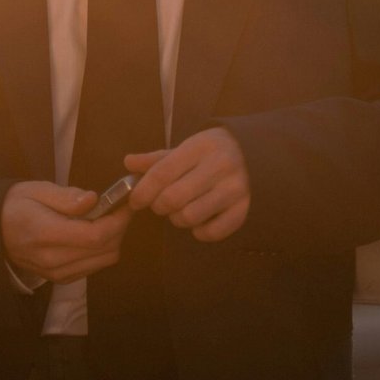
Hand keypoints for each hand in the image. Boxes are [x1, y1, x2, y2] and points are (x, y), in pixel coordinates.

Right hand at [1, 180, 131, 283]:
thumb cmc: (16, 205)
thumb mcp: (37, 190)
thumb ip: (66, 197)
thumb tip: (94, 200)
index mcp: (46, 234)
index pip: (94, 236)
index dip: (117, 220)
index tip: (126, 203)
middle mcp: (53, 260)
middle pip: (104, 250)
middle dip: (120, 228)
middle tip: (119, 207)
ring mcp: (57, 273)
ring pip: (104, 260)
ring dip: (114, 239)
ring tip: (109, 218)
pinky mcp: (61, 279)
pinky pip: (94, 267)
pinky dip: (103, 250)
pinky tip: (96, 233)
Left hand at [125, 127, 249, 242]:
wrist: (252, 152)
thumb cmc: (209, 152)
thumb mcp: (184, 148)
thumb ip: (156, 159)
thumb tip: (128, 163)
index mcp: (200, 146)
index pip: (162, 173)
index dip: (142, 191)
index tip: (134, 201)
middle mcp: (220, 166)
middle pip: (173, 198)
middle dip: (158, 206)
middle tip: (160, 204)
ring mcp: (235, 189)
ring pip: (190, 217)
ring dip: (177, 219)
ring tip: (179, 210)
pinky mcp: (244, 210)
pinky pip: (212, 232)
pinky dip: (199, 232)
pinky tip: (199, 220)